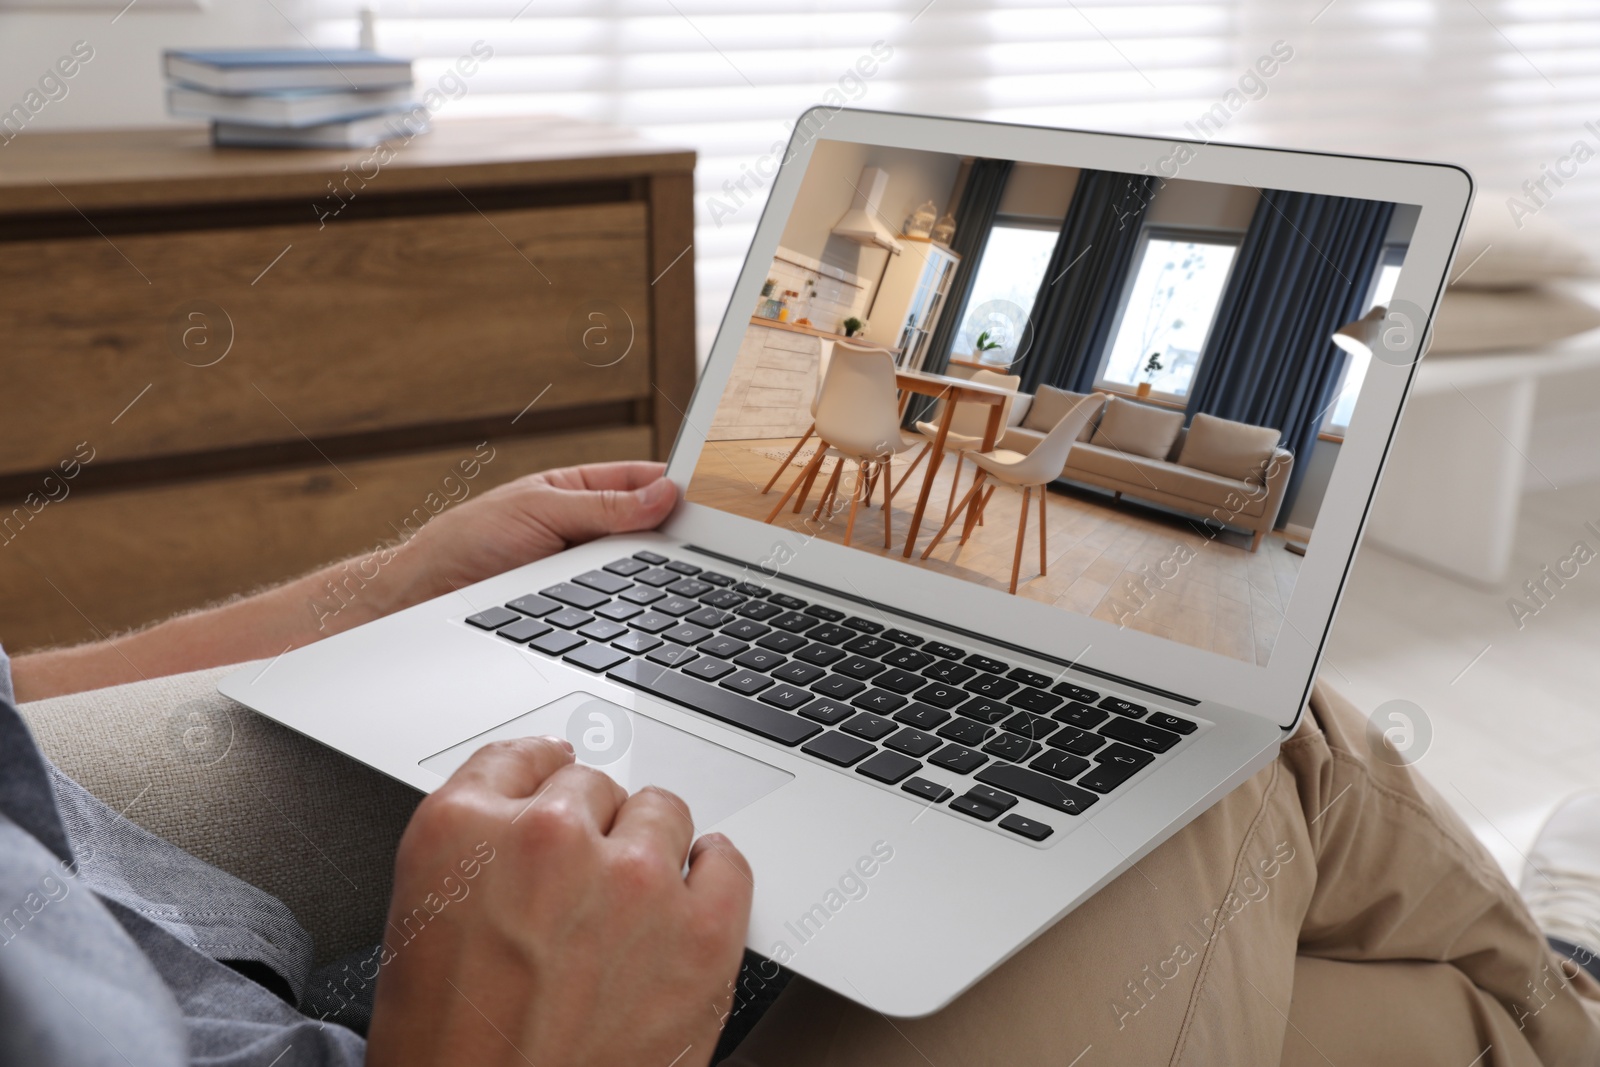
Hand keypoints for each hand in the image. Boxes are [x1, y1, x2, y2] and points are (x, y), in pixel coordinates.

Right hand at [366, 736, 752, 1066]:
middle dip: (590, 828)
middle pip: (593, 786)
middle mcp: (549, 839)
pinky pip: (727, 862)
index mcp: (461, 832)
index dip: (540, 777)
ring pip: (661, 811)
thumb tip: (531, 786)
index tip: (554, 783)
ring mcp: (634, 881)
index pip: (519, 758)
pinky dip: (713, 872)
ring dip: (649, 846)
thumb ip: (475, 841)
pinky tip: (693, 895)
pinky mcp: (702, 932)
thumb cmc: (450, 1054)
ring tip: (631, 901)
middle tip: (582, 883)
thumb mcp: (421, 920)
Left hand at [397, 460, 677, 608]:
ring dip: (653, 573)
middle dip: (671, 532)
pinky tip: (649, 605)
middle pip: (647, 528)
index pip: (638, 482)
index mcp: (577, 490)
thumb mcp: (540, 509)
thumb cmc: (469, 541)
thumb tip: (662, 494)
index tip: (703, 495)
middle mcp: (585, 530)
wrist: (427, 597)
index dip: (671, 486)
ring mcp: (584, 571)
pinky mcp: (578, 607)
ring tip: (676, 573)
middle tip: (700, 540)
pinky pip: (617, 606)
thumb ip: (603, 506)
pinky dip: (634, 606)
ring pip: (637, 570)